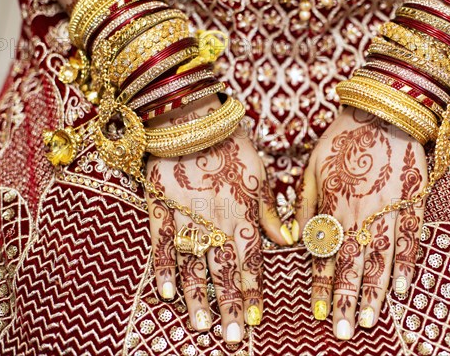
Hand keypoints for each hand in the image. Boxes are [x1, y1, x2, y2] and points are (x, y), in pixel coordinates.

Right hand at [146, 96, 288, 343]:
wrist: (193, 117)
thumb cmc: (232, 145)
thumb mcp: (260, 176)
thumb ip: (270, 213)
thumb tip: (290, 242)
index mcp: (242, 214)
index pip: (250, 261)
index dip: (252, 291)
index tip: (255, 319)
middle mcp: (216, 221)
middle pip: (222, 271)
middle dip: (229, 305)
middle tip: (232, 337)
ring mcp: (185, 216)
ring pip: (193, 264)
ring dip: (198, 296)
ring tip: (202, 324)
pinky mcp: (160, 208)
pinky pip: (161, 243)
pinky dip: (163, 268)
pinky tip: (166, 292)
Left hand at [295, 106, 427, 339]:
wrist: (382, 112)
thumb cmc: (342, 140)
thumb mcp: (312, 169)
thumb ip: (305, 206)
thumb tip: (297, 238)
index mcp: (332, 209)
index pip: (324, 257)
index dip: (320, 287)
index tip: (316, 312)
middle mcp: (358, 217)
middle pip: (351, 267)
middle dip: (345, 301)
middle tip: (343, 331)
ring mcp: (387, 213)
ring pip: (379, 261)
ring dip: (373, 293)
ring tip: (368, 320)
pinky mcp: (411, 205)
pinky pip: (409, 242)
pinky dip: (405, 266)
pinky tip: (402, 288)